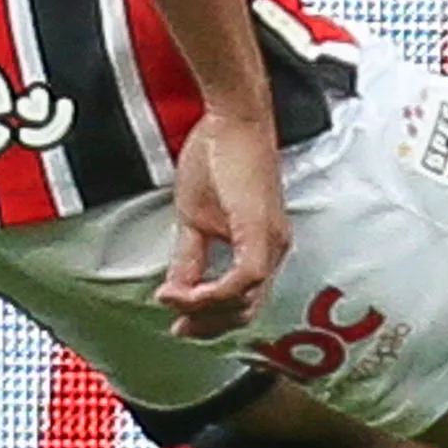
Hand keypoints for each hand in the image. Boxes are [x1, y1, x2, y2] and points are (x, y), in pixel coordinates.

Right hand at [158, 107, 290, 338]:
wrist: (233, 119)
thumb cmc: (218, 157)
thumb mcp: (194, 218)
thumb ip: (188, 258)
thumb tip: (175, 289)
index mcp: (262, 246)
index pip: (243, 302)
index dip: (211, 321)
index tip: (180, 325)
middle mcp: (274, 248)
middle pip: (247, 311)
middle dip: (208, 325)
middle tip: (177, 328)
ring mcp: (271, 241)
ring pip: (247, 301)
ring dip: (205, 310)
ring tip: (173, 300)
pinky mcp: (261, 230)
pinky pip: (245, 278)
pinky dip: (215, 292)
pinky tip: (188, 291)